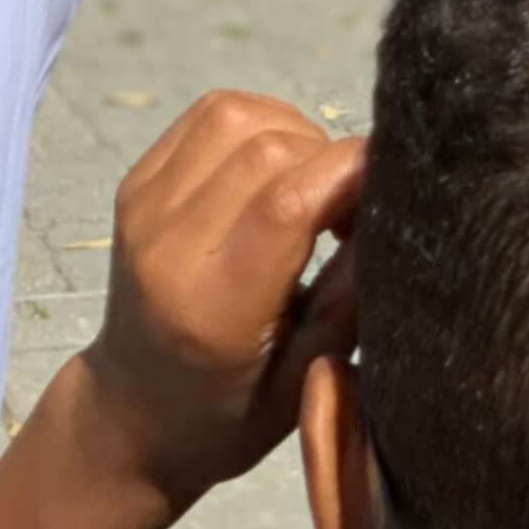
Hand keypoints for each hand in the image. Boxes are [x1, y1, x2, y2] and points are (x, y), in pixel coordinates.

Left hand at [71, 93, 363, 519]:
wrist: (132, 412)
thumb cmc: (230, 414)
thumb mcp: (307, 375)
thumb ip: (353, 291)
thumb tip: (396, 203)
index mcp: (211, 307)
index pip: (287, 202)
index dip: (351, 174)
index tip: (392, 189)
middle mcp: (167, 244)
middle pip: (266, 148)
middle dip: (330, 158)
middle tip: (351, 208)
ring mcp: (142, 205)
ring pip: (236, 115)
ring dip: (295, 134)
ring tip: (314, 187)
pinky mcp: (135, 181)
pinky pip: (208, 114)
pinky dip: (258, 124)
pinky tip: (276, 170)